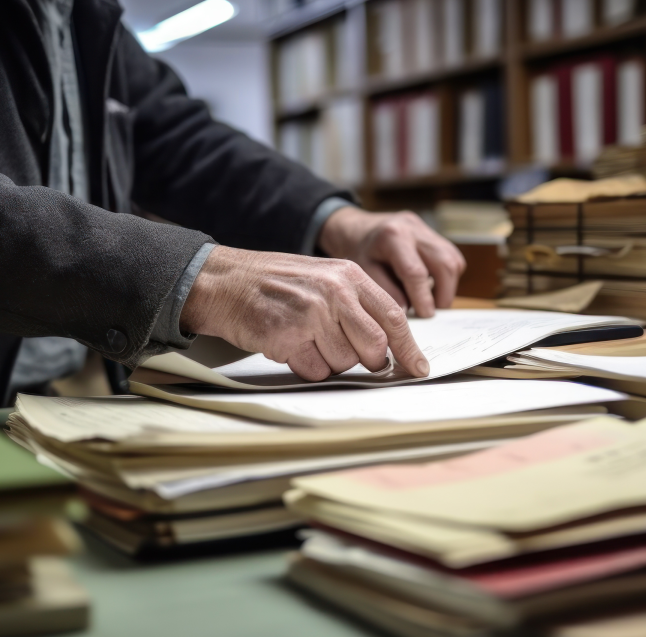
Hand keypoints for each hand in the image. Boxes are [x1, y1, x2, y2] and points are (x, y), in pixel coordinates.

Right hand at [179, 246, 429, 381]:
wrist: (225, 281)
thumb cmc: (275, 284)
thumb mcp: (324, 279)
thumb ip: (356, 306)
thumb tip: (388, 347)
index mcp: (348, 275)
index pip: (393, 317)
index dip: (409, 348)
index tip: (419, 369)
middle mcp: (334, 291)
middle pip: (374, 346)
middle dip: (365, 360)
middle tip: (341, 349)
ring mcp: (312, 313)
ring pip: (344, 362)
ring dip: (327, 360)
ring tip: (304, 336)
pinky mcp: (290, 335)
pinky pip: (315, 370)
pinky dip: (305, 365)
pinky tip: (289, 343)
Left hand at [317, 208, 465, 316]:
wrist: (359, 230)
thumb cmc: (360, 254)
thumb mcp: (363, 273)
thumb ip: (385, 292)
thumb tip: (406, 311)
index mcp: (392, 236)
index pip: (416, 271)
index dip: (423, 298)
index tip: (425, 315)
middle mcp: (413, 228)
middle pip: (445, 263)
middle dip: (444, 293)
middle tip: (433, 311)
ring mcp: (426, 229)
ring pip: (453, 260)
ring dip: (448, 286)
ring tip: (432, 301)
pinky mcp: (434, 234)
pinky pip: (452, 257)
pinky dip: (447, 277)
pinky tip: (432, 286)